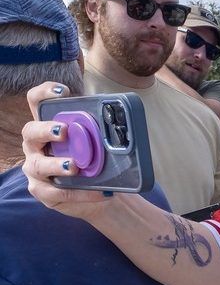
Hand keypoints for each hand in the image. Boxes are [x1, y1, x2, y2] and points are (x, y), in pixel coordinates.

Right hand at [21, 82, 117, 218]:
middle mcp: (36, 145)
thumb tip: (125, 121)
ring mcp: (35, 168)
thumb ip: (102, 131)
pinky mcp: (43, 191)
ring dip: (57, 164)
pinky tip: (98, 192)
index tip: (63, 92)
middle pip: (30, 131)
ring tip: (74, 166)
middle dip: (46, 130)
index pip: (36, 102)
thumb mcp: (99, 144)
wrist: (101, 193)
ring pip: (38, 165)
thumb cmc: (96, 162)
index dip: (44, 93)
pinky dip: (80, 193)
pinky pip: (57, 193)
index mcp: (48, 127)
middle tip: (64, 131)